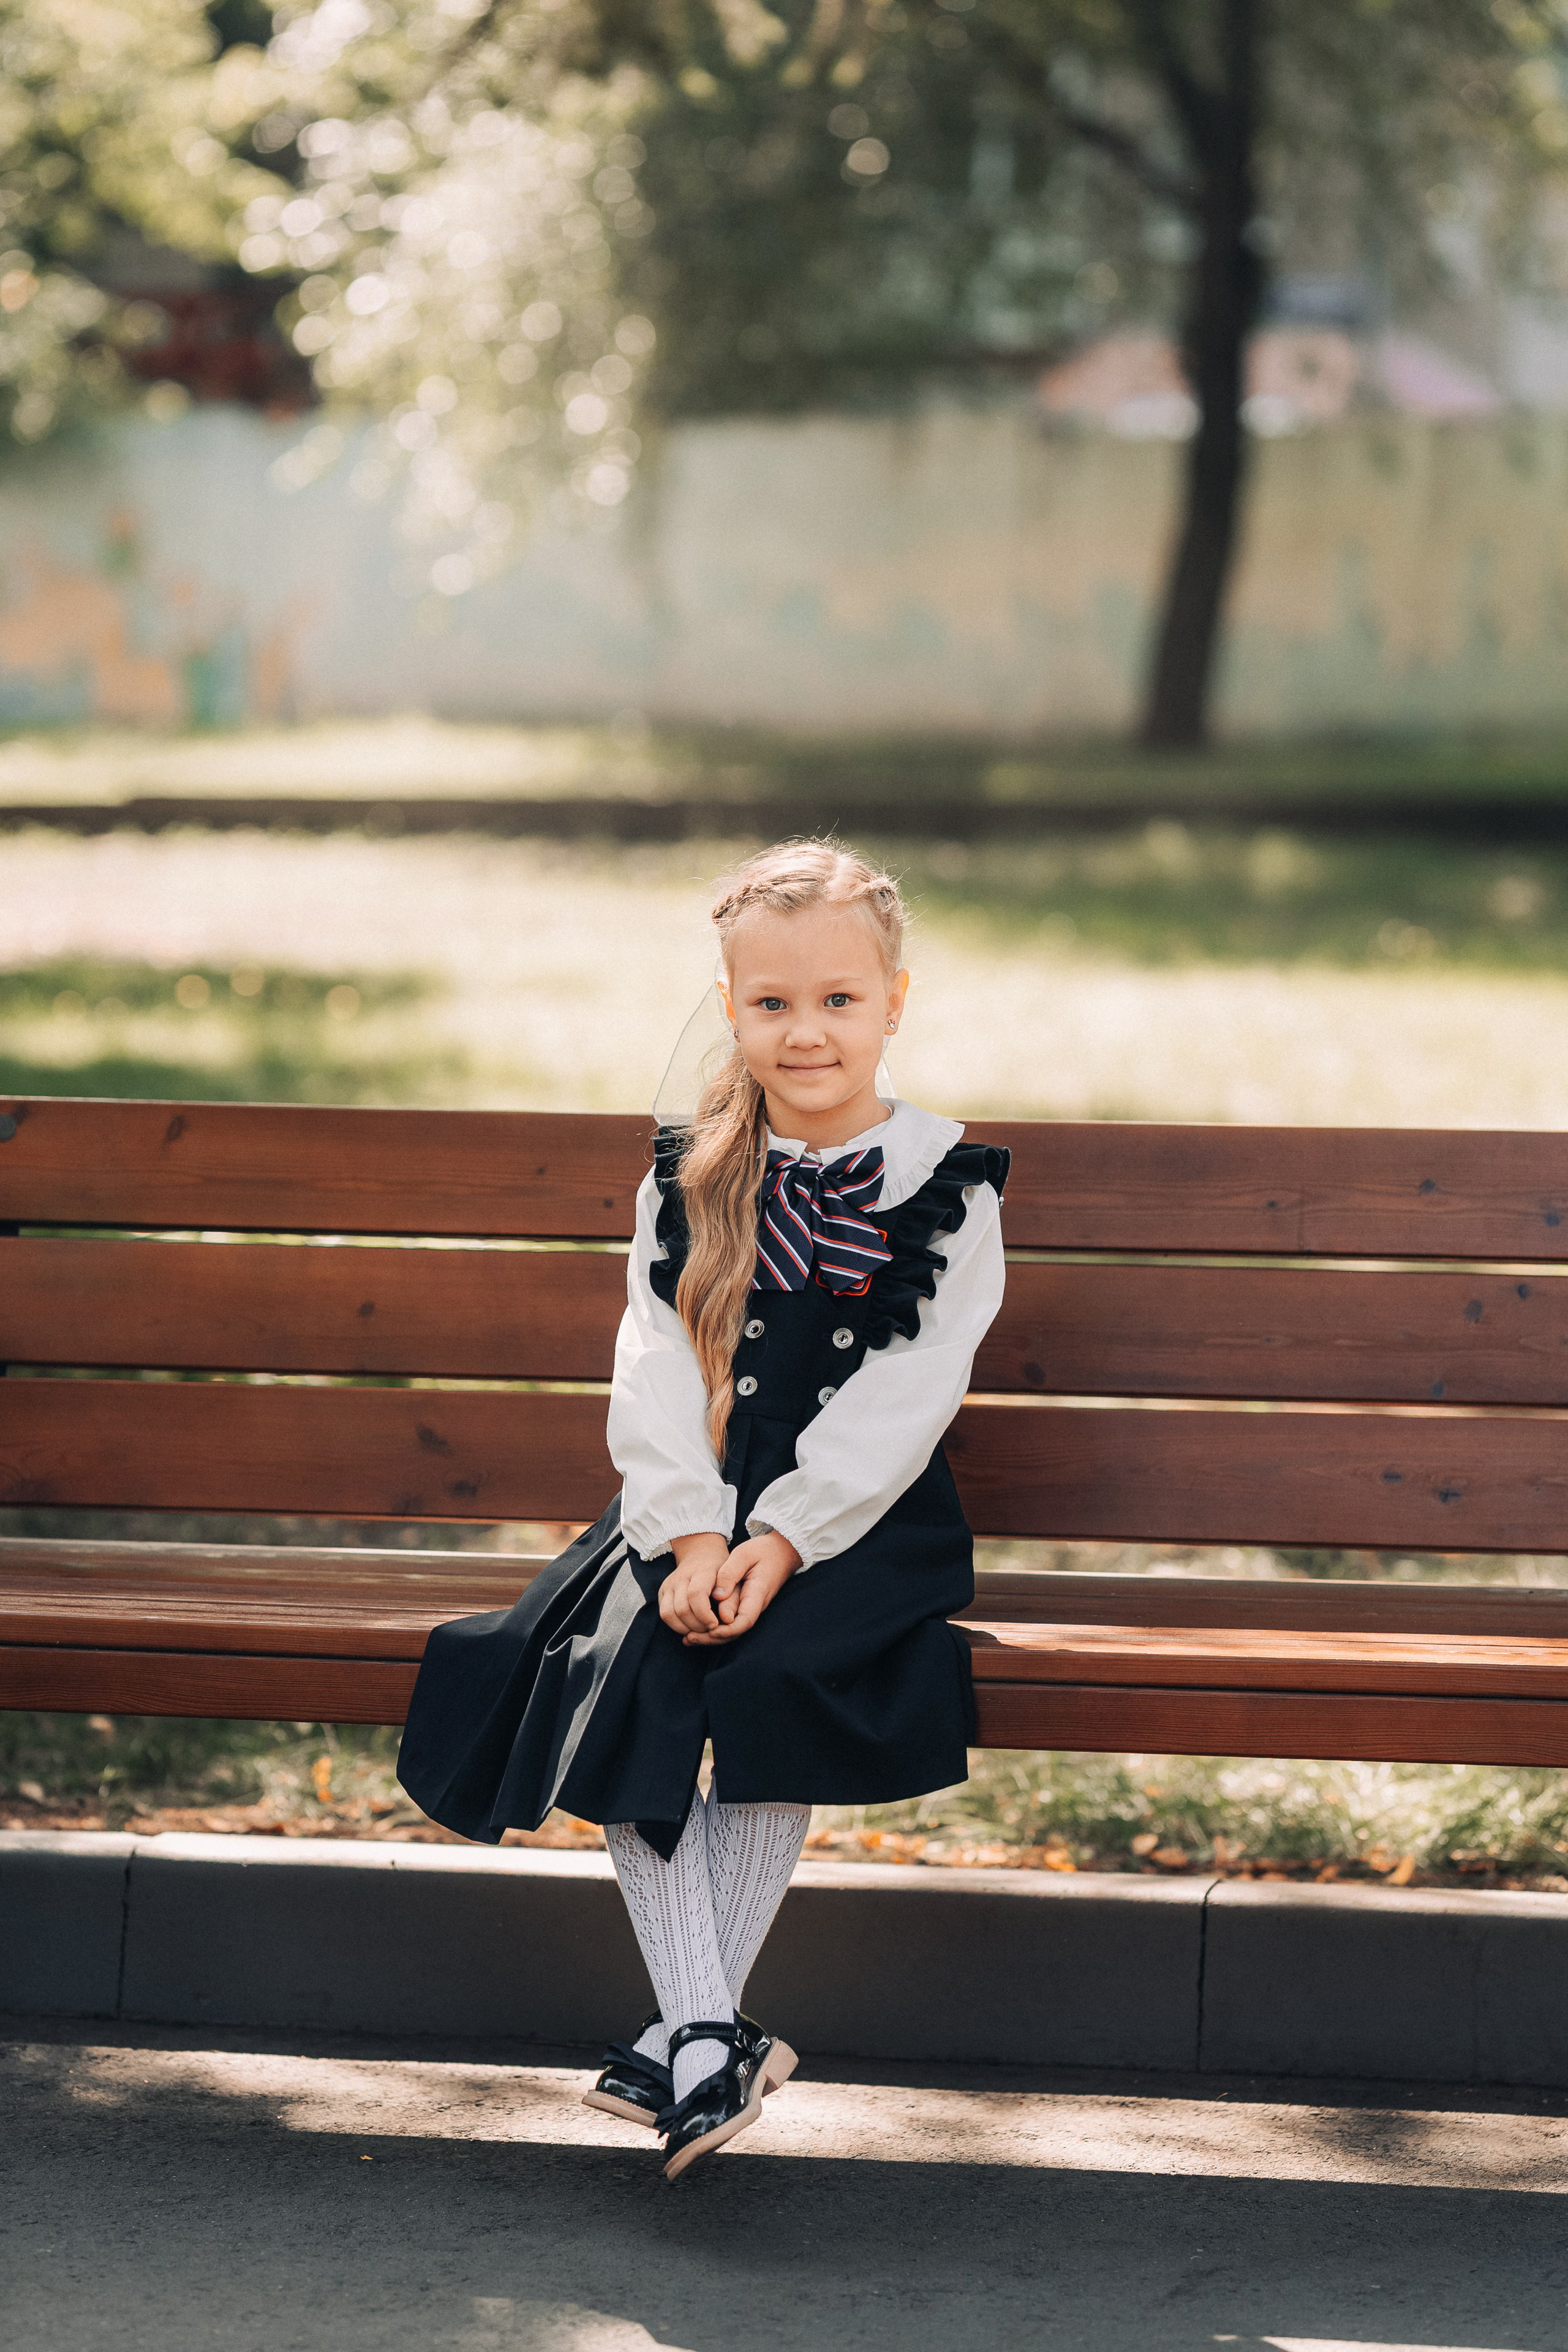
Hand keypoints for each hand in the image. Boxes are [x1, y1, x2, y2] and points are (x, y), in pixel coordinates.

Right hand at [658, 1532, 730, 1639]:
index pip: (696, 1594)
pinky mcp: (663, 1591)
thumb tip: (727, 1619)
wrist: (701, 1554)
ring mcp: (669, 1583)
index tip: (715, 1624)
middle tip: (709, 1630)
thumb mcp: (734, 1579)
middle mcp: (681, 1576)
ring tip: (700, 1630)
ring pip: (669, 1614)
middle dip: (696, 1626)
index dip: (704, 1614)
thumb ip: (732, 1599)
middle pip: (681, 1608)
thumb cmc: (722, 1571)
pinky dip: (676, 1625)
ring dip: (685, 1628)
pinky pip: (664, 1614)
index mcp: (702, 1571)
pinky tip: (690, 1626)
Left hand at [688, 1532, 800, 1646]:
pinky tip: (697, 1630)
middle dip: (712, 1638)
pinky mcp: (745, 1606)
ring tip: (688, 1639)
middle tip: (689, 1638)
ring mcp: (751, 1608)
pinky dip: (715, 1629)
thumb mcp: (744, 1555)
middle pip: (736, 1631)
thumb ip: (730, 1574)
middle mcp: (755, 1606)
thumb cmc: (762, 1551)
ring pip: (733, 1630)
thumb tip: (717, 1596)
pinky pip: (731, 1623)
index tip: (709, 1630)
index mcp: (757, 1593)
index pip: (745, 1621)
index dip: (727, 1630)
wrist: (781, 1552)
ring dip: (711, 1637)